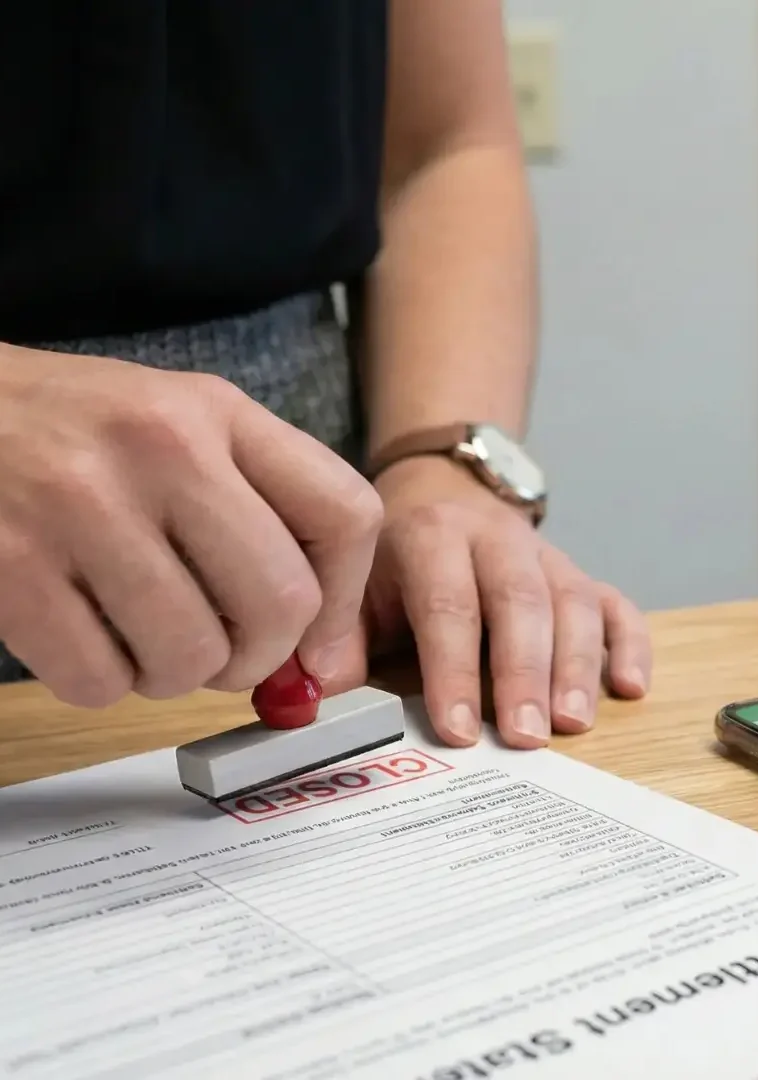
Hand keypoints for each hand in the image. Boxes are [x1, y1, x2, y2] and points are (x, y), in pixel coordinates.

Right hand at [0, 345, 382, 705]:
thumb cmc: (72, 430)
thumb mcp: (180, 426)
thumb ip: (262, 514)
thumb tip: (323, 657)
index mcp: (218, 413)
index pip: (346, 513)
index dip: (345, 599)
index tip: (316, 638)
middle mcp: (163, 449)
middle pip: (281, 603)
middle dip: (259, 656)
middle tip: (224, 653)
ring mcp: (83, 506)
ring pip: (193, 655)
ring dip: (175, 674)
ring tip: (142, 636)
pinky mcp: (12, 566)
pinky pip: (101, 679)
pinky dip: (102, 682)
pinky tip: (83, 636)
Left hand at [355, 455, 651, 747]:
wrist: (441, 494)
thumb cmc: (394, 562)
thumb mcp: (355, 588)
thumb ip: (335, 640)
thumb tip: (312, 700)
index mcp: (433, 537)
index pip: (448, 605)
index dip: (454, 670)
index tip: (458, 731)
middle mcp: (497, 540)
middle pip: (520, 603)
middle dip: (524, 673)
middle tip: (526, 737)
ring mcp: (547, 557)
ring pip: (574, 604)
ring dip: (577, 666)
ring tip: (572, 723)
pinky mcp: (583, 575)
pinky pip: (617, 605)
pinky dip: (630, 645)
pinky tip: (630, 687)